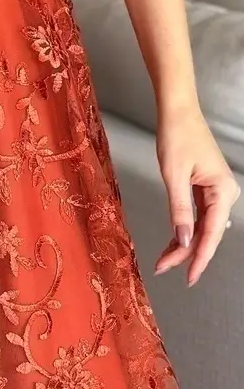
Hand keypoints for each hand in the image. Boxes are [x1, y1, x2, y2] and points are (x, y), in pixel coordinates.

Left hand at [155, 105, 240, 285]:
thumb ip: (179, 210)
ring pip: (201, 225)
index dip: (199, 258)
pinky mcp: (205, 186)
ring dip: (184, 242)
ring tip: (164, 260)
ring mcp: (216, 190)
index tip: (188, 279)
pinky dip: (184, 226)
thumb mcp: (174, 175)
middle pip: (207, 232)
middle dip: (186, 253)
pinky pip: (197, 213)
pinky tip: (174, 241)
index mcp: (223, 191)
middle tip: (163, 268)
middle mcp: (225, 193)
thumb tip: (184, 241)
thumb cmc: (177, 135)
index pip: (211, 233)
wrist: (177, 110)